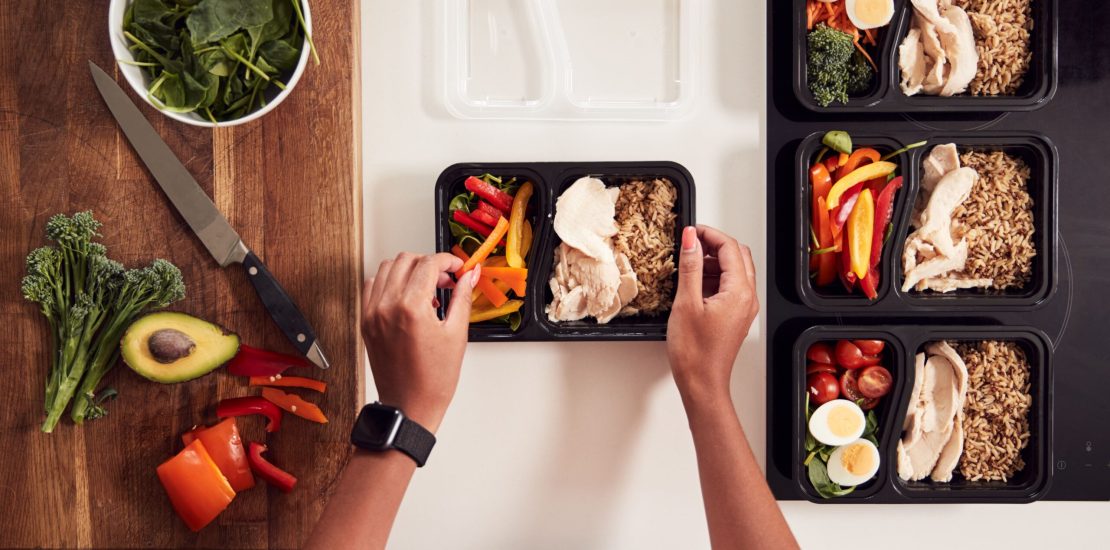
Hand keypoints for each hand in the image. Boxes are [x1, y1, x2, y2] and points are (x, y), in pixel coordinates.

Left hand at [361, 253, 479, 431]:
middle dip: (430, 263)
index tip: (458, 268)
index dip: (448, 261)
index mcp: (411, 308)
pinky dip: (390, 282)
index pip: (429, 263)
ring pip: (387, 268)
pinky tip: (407, 297)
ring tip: (427, 288)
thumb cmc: (433, 379)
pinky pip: (373, 286)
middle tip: (446, 279)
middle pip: (407, 260)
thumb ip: (463, 297)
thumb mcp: (457, 334)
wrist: (410, 406)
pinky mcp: (366, 322)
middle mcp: (386, 306)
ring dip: (409, 269)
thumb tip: (471, 275)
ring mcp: (372, 313)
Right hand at [666, 225, 758, 404]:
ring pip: (734, 271)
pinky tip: (694, 284)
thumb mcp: (686, 303)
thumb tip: (691, 239)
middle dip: (714, 245)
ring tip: (689, 264)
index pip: (730, 248)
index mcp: (739, 292)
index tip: (690, 231)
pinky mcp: (736, 316)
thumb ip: (690, 266)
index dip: (710, 234)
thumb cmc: (694, 353)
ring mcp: (743, 308)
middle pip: (737, 256)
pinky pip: (730, 287)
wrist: (702, 384)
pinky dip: (714, 278)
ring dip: (713, 261)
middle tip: (690, 243)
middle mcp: (747, 298)